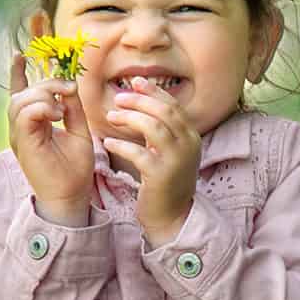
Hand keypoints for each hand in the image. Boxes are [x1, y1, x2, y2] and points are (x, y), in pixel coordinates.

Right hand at [7, 53, 93, 226]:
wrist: (71, 197)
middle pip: (24, 92)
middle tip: (68, 88)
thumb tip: (69, 85)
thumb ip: (73, 109)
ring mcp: (19, 135)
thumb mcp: (79, 131)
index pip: (22, 92)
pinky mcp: (22, 143)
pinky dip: (40, 108)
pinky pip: (23, 115)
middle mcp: (22, 127)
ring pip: (20, 100)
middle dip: (46, 83)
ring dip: (43, 95)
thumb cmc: (75, 169)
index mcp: (33, 123)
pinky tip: (56, 114)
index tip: (20, 53)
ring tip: (62, 108)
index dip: (18, 72)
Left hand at [103, 83, 200, 242]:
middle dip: (139, 101)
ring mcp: (176, 160)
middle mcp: (188, 145)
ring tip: (110, 117)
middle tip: (118, 99)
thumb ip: (162, 129)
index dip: (153, 92)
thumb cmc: (165, 181)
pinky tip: (108, 143)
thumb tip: (142, 101)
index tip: (134, 82)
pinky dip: (121, 145)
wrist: (172, 217)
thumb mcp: (169, 151)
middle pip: (164, 112)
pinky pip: (138, 153)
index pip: (173, 105)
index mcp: (191, 137)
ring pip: (153, 127)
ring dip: (129, 118)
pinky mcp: (160, 175)